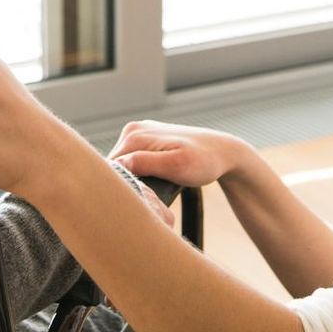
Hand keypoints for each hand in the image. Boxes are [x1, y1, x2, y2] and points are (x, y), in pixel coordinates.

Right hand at [109, 120, 254, 188]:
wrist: (223, 153)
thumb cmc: (204, 161)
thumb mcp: (177, 165)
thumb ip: (146, 162)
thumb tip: (119, 163)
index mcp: (134, 135)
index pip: (109, 167)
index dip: (118, 187)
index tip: (135, 200)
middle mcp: (131, 131)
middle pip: (113, 167)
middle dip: (124, 184)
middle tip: (146, 199)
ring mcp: (138, 135)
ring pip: (122, 166)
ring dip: (132, 181)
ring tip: (151, 192)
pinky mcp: (145, 142)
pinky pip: (131, 162)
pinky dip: (138, 175)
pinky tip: (153, 184)